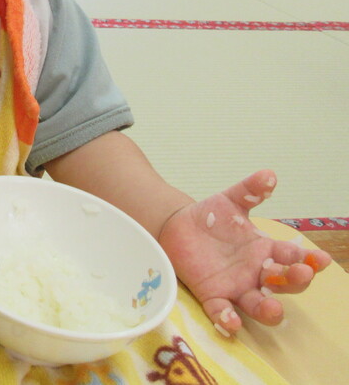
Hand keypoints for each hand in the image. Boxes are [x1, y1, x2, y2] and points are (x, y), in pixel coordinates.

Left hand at [158, 169, 331, 334]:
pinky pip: (222, 311)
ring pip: (258, 304)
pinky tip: (231, 322)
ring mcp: (235, 286)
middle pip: (283, 284)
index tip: (319, 259)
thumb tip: (269, 174)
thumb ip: (250, 190)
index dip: (308, 260)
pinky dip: (227, 319)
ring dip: (269, 310)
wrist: (177, 226)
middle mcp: (256, 273)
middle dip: (295, 280)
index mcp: (266, 251)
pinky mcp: (212, 294)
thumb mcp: (230, 200)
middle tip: (302, 273)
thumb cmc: (211, 217)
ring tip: (274, 308)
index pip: (293, 258)